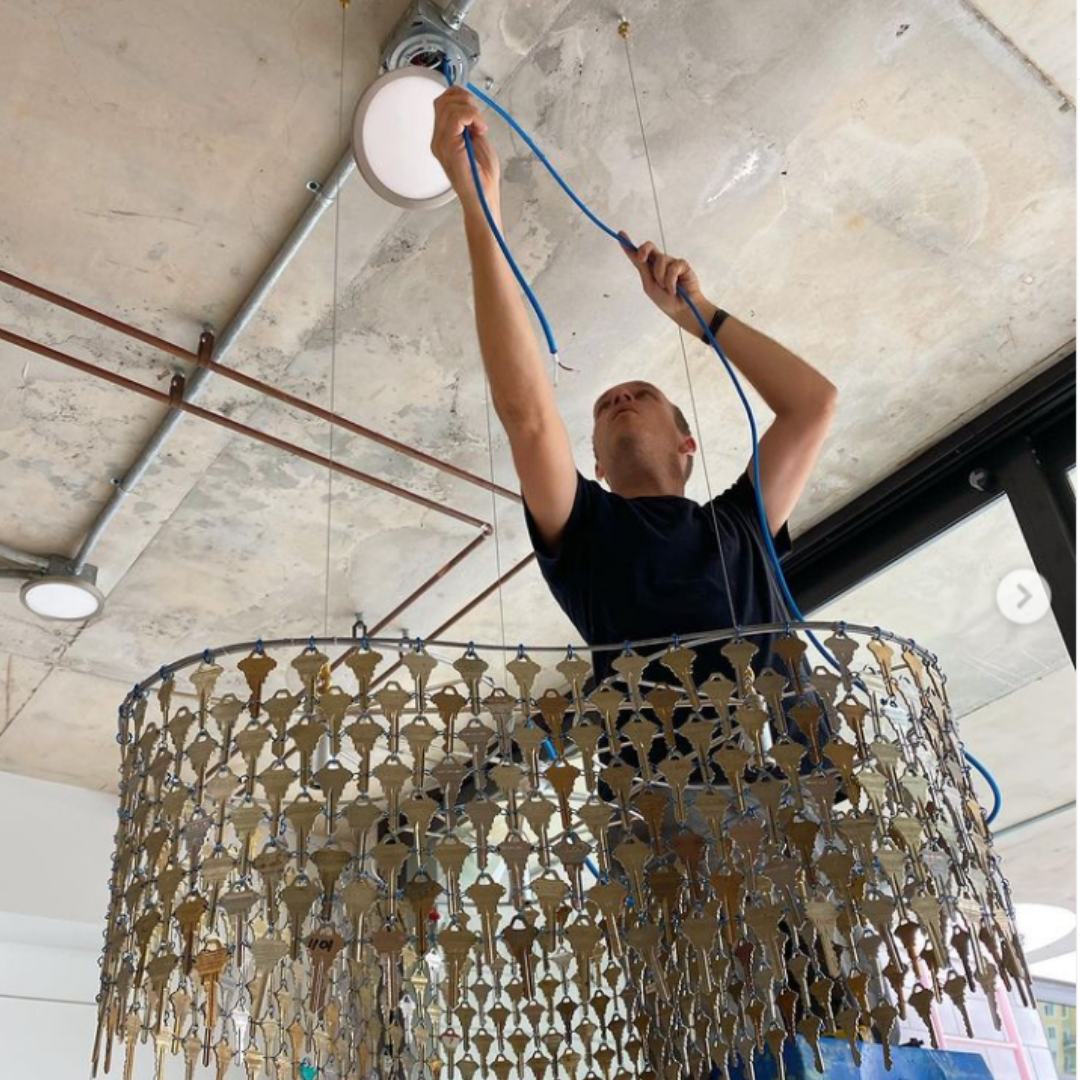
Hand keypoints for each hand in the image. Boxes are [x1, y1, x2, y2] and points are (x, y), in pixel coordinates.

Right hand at [432, 87, 500, 215]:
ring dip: (471, 110)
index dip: (460, 98)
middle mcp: (438, 140)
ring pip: (449, 105)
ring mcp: (441, 143)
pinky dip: (472, 116)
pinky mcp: (449, 147)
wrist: (484, 197)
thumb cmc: (482, 175)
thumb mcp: (476, 140)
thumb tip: (469, 106)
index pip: (442, 103)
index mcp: (443, 138)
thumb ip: (469, 124)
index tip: (476, 114)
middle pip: (443, 101)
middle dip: (465, 101)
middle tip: (479, 119)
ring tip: (480, 127)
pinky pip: (457, 117)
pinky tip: (480, 129)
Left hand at [620, 233, 712, 331]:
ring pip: (660, 260)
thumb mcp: (649, 285)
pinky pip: (673, 267)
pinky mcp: (682, 265)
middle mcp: (659, 263)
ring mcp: (671, 263)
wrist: (681, 309)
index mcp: (648, 269)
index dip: (628, 244)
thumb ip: (644, 270)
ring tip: (667, 289)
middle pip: (649, 247)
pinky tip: (675, 289)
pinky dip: (671, 281)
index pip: (637, 254)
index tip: (620, 234)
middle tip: (641, 259)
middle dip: (643, 250)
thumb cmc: (665, 300)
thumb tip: (637, 256)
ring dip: (661, 277)